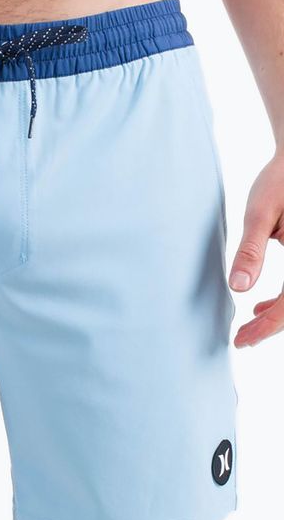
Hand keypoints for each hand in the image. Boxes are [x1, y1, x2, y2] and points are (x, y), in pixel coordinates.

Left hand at [229, 152, 283, 346]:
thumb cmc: (280, 180)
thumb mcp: (260, 213)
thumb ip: (251, 251)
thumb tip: (239, 288)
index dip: (267, 327)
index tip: (242, 340)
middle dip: (272, 326)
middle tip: (242, 338)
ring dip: (280, 315)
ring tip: (251, 323)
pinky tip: (264, 305)